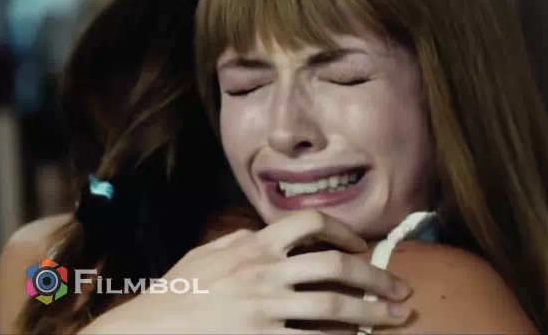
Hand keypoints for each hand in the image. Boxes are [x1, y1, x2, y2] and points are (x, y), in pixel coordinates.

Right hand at [79, 211, 412, 333]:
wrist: (147, 329)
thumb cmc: (176, 291)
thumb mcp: (207, 253)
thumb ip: (240, 239)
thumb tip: (265, 232)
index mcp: (253, 245)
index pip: (310, 223)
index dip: (345, 231)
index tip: (362, 247)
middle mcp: (264, 272)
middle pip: (336, 266)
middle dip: (376, 277)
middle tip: (400, 289)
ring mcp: (264, 308)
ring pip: (333, 305)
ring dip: (373, 311)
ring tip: (396, 318)